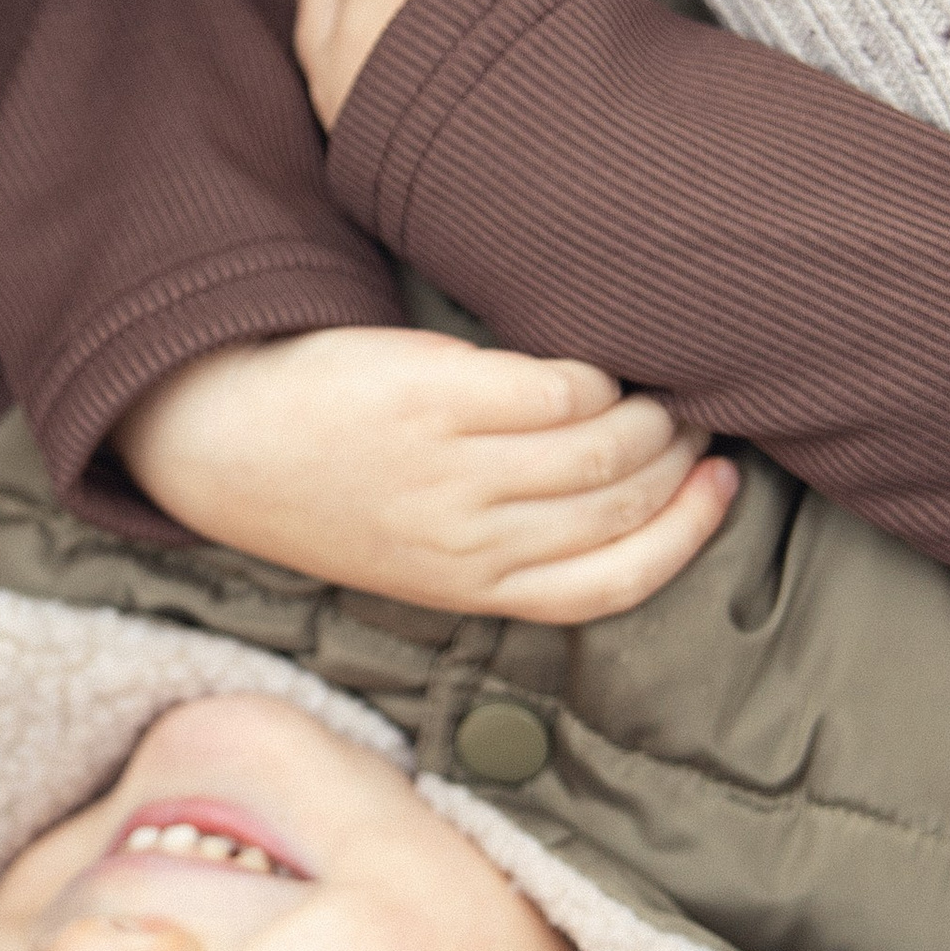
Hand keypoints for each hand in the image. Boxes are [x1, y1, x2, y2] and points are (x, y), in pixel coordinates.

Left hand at [113, 325, 738, 623]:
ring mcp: (453, 472)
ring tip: (653, 385)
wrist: (227, 444)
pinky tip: (591, 361)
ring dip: (649, 410)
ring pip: (603, 446)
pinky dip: (591, 372)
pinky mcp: (434, 401)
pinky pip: (554, 388)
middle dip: (679, 457)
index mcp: (474, 588)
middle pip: (623, 505)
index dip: (689, 533)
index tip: (723, 485)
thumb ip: (511, 546)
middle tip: (693, 414)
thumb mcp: (424, 555)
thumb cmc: (339, 491)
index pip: (616, 581)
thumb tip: (625, 501)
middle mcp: (471, 542)